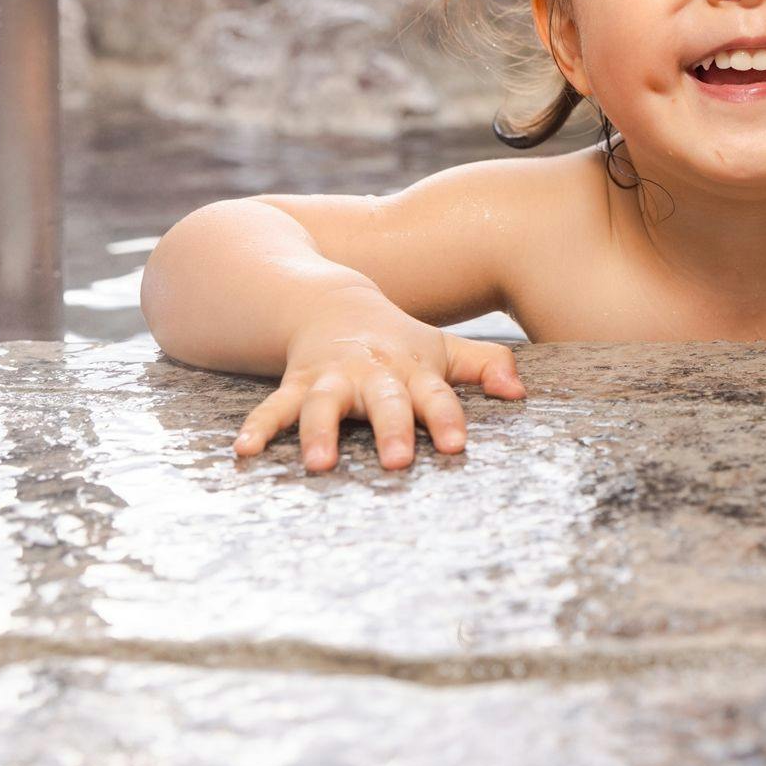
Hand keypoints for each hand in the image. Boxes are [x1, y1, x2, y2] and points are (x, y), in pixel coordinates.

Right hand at [233, 284, 526, 471]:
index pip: (436, 396)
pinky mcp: (295, 384)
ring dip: (319, 433)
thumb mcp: (443, 347)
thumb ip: (485, 365)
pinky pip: (274, 406)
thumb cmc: (399, 339)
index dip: (446, 418)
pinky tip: (244, 451)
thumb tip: (521, 392)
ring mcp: (330, 379)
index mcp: (412, 369)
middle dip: (391, 428)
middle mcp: (371, 375)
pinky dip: (259, 426)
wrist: (335, 302)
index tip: (455, 445)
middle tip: (398, 460)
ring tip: (318, 463)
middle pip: (384, 402)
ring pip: (324, 405)